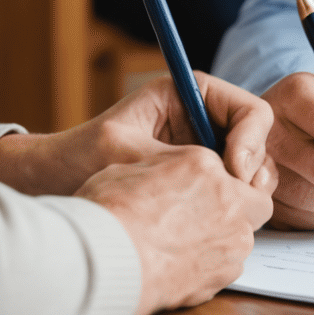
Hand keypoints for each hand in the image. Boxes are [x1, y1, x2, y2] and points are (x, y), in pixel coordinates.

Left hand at [0, 72, 276, 196]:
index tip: (233, 170)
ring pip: (252, 167)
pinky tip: (209, 221)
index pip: (251, 111)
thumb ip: (171, 156)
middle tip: (233, 197)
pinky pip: (232, 187)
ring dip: (245, 189)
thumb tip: (221, 170)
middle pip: (259, 140)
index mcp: (191, 93)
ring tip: (221, 212)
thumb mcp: (124, 148)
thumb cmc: (80, 156)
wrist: (54, 180)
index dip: (252, 141)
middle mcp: (205, 115)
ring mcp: (205, 146)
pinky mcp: (200, 174)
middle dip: (253, 169)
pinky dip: (230, 203)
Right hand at [79, 144, 273, 314]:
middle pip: (255, 199)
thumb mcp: (128, 168)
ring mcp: (231, 238)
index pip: (225, 165)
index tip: (200, 190)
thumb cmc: (110, 215)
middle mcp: (228, 199)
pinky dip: (212, 263)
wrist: (107, 262)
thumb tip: (169, 175)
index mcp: (203, 165)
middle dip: (241, 205)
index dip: (215, 180)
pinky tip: (184, 262)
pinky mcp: (225, 272)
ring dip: (225, 235)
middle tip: (210, 213)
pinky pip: (228, 264)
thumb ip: (163, 168)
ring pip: (244, 234)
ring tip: (187, 242)